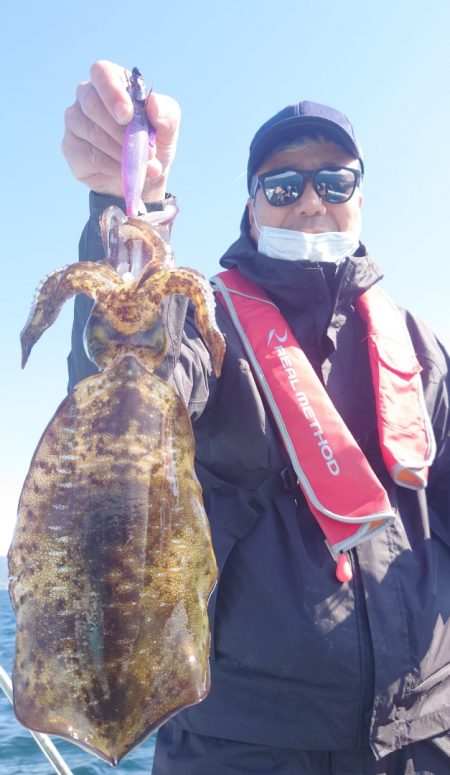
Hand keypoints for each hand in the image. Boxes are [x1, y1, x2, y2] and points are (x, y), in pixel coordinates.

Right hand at [62, 60, 180, 200]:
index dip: (112, 92)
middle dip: (121, 131)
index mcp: (111, 82)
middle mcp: (87, 97)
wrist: (142, 178)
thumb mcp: (168, 128)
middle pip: (92, 104)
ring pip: (93, 133)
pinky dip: (112, 166)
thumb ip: (166, 113)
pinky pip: (89, 155)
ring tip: (143, 165)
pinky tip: (124, 171)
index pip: (102, 73)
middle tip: (147, 151)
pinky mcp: (71, 147)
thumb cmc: (153, 143)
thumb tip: (153, 104)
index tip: (127, 115)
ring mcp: (75, 121)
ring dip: (121, 152)